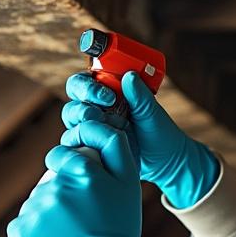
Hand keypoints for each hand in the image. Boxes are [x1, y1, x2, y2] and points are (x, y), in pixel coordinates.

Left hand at [6, 121, 143, 236]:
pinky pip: (22, 230)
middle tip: (80, 222)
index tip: (80, 190)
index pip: (61, 155)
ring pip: (35, 207)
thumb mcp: (128, 186)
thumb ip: (114, 147)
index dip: (69, 170)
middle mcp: (53, 189)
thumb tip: (91, 126)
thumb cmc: (117, 233)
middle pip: (48, 183)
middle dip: (60, 197)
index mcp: (81, 173)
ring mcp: (32, 215)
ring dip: (46, 217)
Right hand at [63, 71, 220, 208]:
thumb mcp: (151, 111)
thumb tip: (129, 75)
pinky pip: (75, 145)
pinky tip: (98, 148)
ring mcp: (90, 130)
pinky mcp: (89, 149)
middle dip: (82, 106)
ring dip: (83, 125)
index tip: (108, 97)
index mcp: (106, 93)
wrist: (164, 161)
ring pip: (71, 122)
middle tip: (101, 113)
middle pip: (72, 101)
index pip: (82, 82)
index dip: (87, 86)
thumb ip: (140, 94)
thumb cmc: (159, 131)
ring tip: (105, 131)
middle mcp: (93, 109)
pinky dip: (82, 144)